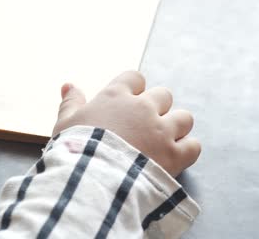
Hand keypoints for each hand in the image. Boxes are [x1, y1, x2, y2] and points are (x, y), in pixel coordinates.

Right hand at [53, 71, 200, 176]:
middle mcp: (143, 108)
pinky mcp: (174, 155)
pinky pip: (194, 145)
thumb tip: (68, 85)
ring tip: (162, 142)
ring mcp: (161, 131)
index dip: (133, 89)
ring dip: (176, 127)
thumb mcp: (65, 124)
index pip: (134, 78)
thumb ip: (70, 103)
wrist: (91, 181)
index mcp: (116, 97)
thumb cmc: (74, 151)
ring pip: (184, 118)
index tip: (128, 103)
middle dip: (157, 108)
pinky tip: (174, 158)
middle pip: (163, 95)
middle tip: (144, 127)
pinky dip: (186, 151)